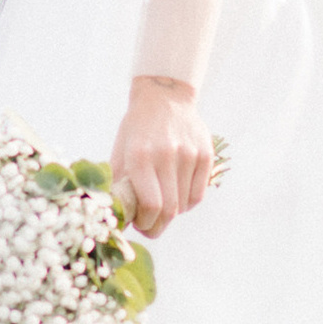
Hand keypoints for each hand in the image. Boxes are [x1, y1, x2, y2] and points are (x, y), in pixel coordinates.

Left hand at [111, 74, 215, 237]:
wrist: (164, 97)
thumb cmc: (137, 129)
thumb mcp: (120, 151)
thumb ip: (118, 185)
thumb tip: (116, 219)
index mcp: (140, 156)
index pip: (151, 205)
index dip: (146, 224)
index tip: (140, 225)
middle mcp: (166, 155)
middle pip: (169, 209)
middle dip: (158, 226)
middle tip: (150, 226)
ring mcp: (189, 154)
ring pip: (184, 205)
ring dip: (171, 213)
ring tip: (161, 205)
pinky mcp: (205, 154)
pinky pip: (198, 195)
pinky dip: (186, 203)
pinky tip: (176, 195)